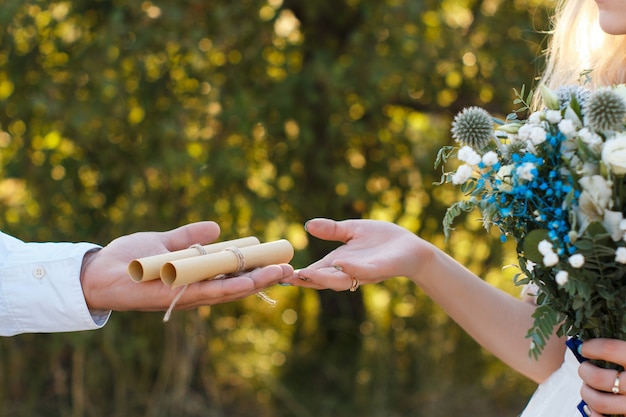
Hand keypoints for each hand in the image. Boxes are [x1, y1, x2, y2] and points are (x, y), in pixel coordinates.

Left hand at [80, 221, 292, 310]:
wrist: (99, 269)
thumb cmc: (131, 258)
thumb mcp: (166, 242)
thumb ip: (190, 238)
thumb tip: (217, 227)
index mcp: (196, 277)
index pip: (232, 274)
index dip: (255, 269)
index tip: (277, 259)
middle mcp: (196, 289)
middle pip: (237, 284)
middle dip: (264, 277)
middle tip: (290, 267)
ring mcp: (187, 295)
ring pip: (228, 291)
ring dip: (255, 283)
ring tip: (280, 273)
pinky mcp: (175, 298)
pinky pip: (206, 293)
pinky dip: (229, 288)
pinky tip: (249, 283)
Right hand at [280, 218, 425, 290]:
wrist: (412, 247)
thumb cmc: (384, 239)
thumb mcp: (353, 230)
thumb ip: (332, 230)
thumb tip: (308, 225)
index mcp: (340, 262)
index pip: (316, 271)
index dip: (300, 273)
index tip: (282, 274)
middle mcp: (349, 271)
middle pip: (324, 280)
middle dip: (307, 280)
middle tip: (288, 278)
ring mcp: (364, 272)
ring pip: (340, 281)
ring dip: (323, 278)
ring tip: (307, 273)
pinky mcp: (380, 269)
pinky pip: (363, 272)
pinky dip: (351, 269)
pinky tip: (340, 263)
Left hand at [579, 338, 625, 415]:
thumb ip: (625, 348)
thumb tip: (597, 339)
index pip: (610, 348)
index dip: (592, 347)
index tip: (585, 348)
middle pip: (599, 378)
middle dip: (585, 371)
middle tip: (585, 368)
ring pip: (600, 402)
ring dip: (587, 393)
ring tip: (588, 387)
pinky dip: (595, 414)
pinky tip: (594, 406)